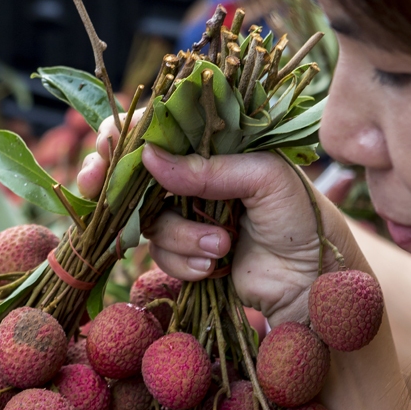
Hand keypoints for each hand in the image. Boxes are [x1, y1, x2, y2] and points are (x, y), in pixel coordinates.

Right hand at [77, 114, 365, 326]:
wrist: (314, 280)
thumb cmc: (301, 217)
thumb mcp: (264, 178)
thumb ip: (207, 170)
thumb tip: (148, 158)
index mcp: (215, 147)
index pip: (158, 129)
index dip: (124, 138)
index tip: (102, 151)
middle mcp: (195, 179)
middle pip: (136, 176)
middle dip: (115, 186)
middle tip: (96, 186)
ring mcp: (188, 218)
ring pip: (149, 224)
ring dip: (180, 238)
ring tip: (221, 247)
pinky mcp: (188, 255)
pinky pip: (162, 257)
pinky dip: (184, 263)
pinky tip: (215, 268)